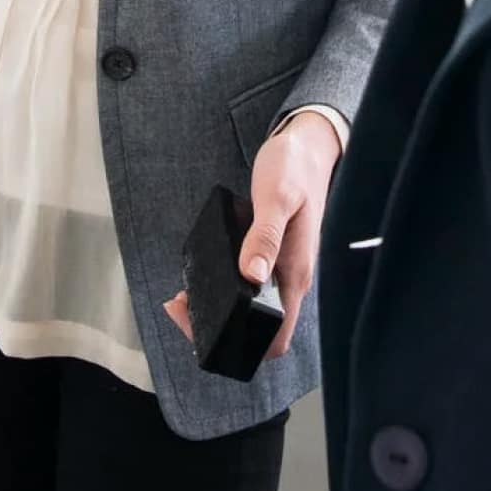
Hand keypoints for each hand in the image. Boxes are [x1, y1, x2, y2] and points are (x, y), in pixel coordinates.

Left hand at [163, 110, 342, 361]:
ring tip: (184, 295)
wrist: (307, 146)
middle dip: (218, 330)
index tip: (202, 324)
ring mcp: (282, 268)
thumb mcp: (277, 197)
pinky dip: (224, 288)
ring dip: (218, 310)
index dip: (240, 344)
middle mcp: (291, 278)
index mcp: (296, 272)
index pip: (276, 336)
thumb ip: (266, 236)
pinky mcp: (272, 256)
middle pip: (260, 330)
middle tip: (182, 307)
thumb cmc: (294, 168)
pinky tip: (202, 274)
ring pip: (252, 309)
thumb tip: (252, 276)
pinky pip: (249, 286)